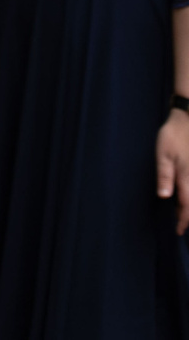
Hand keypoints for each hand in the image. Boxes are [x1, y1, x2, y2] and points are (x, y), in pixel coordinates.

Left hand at [159, 111, 188, 233]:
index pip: (187, 206)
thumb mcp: (162, 154)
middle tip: (181, 225)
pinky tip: (185, 195)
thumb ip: (164, 175)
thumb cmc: (173, 136)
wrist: (188, 119)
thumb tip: (164, 197)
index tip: (179, 231)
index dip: (183, 220)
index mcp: (187, 177)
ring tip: (183, 212)